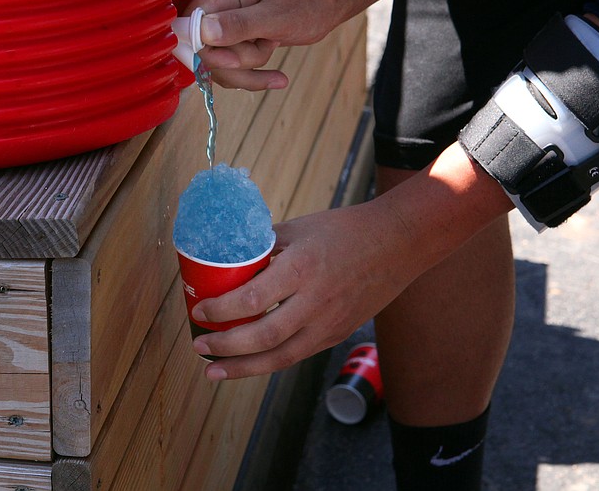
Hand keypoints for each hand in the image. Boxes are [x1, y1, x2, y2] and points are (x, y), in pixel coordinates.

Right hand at [185, 0, 354, 90]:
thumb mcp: (276, 15)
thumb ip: (238, 24)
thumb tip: (202, 33)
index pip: (189, 30)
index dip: (209, 52)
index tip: (235, 60)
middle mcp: (215, 1)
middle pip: (203, 51)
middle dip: (236, 62)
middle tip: (267, 47)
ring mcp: (223, 18)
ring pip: (217, 63)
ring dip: (247, 67)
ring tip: (272, 47)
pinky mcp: (232, 33)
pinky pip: (229, 65)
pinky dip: (251, 73)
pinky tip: (275, 76)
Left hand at [190, 201, 418, 379]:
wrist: (399, 243)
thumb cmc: (346, 230)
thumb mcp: (298, 229)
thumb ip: (265, 246)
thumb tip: (230, 257)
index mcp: (302, 268)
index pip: (252, 299)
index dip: (221, 310)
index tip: (199, 310)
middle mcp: (315, 301)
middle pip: (263, 337)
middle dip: (225, 347)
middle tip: (199, 345)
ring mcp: (329, 322)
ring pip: (280, 357)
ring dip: (243, 368)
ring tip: (214, 370)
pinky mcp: (337, 333)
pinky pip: (297, 354)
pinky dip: (269, 361)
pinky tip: (249, 363)